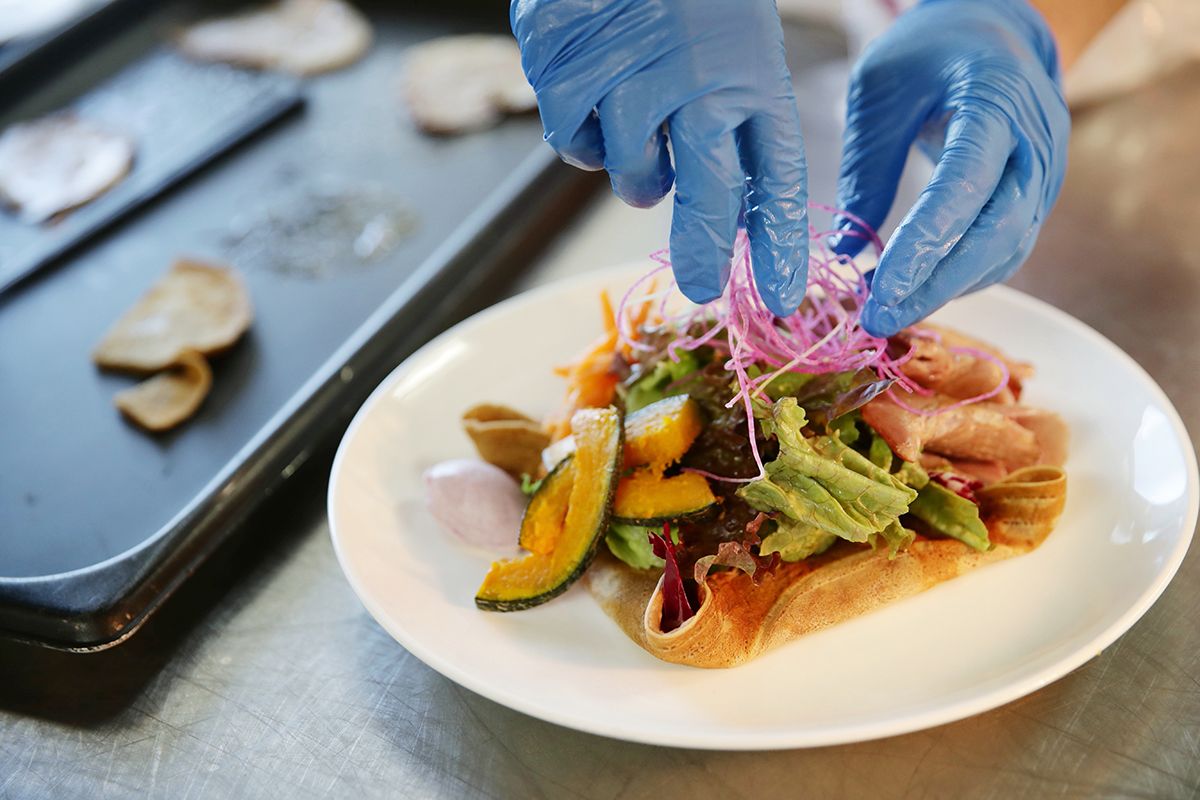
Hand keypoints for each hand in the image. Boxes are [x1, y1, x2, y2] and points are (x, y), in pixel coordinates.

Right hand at [511, 0, 808, 315]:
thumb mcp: (743, 58)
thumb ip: (741, 142)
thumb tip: (740, 233)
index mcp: (744, 76)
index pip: (768, 177)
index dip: (772, 242)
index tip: (778, 296)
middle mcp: (684, 80)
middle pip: (691, 193)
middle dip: (698, 247)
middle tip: (698, 282)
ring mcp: (616, 73)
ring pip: (618, 173)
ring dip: (631, 162)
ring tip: (642, 111)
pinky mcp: (560, 62)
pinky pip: (569, 140)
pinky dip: (584, 128)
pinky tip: (599, 85)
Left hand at [832, 0, 1069, 336]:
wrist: (992, 34)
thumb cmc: (927, 54)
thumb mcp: (878, 91)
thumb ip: (866, 167)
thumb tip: (845, 250)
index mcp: (996, 99)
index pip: (964, 184)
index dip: (924, 243)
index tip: (880, 291)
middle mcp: (1036, 141)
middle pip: (996, 232)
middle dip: (935, 285)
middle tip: (877, 320)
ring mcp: (1047, 173)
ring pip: (1005, 251)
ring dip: (944, 289)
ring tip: (884, 312)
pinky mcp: (1039, 197)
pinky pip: (1004, 250)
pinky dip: (960, 278)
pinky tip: (913, 292)